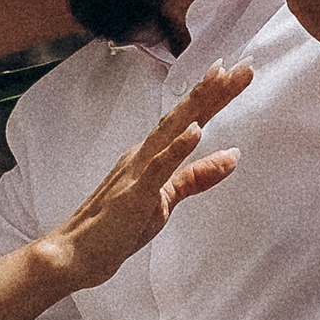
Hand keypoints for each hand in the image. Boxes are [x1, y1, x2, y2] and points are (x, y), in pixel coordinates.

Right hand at [40, 62, 248, 290]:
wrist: (76, 254)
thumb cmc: (117, 227)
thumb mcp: (167, 199)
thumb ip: (198, 176)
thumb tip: (233, 155)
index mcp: (151, 154)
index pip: (190, 118)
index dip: (216, 95)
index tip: (239, 72)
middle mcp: (144, 154)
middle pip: (184, 115)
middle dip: (215, 89)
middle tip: (243, 65)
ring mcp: (137, 171)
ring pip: (171, 129)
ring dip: (197, 104)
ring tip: (220, 78)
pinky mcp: (134, 194)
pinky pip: (158, 167)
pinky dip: (177, 147)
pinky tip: (195, 130)